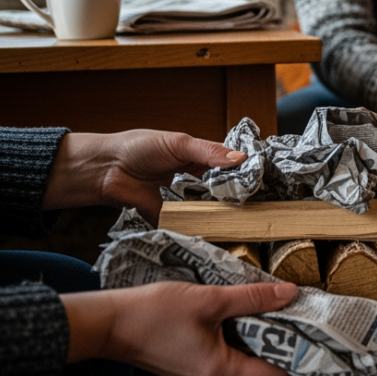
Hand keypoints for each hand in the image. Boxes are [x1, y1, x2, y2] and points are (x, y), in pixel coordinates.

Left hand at [43, 130, 246, 221]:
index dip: (249, 175)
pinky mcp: (173, 219)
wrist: (105, 170)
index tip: (270, 183)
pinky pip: (192, 225)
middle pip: (226, 193)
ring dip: (224, 215)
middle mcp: (198, 183)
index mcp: (202, 161)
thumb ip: (209, 152)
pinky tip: (221, 232)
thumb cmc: (139, 148)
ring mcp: (186, 202)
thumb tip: (241, 159)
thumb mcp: (178, 144)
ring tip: (248, 222)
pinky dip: (203, 228)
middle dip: (241, 199)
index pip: (232, 169)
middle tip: (264, 207)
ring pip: (213, 211)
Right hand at [61, 281, 297, 375]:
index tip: (315, 337)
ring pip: (239, 357)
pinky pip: (221, 352)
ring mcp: (197, 374)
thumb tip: (288, 293)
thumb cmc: (151, 314)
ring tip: (268, 305)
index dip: (298, 357)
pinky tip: (236, 310)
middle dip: (277, 339)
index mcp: (220, 370)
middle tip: (295, 312)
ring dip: (254, 333)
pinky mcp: (187, 363)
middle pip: (258, 365)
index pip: (274, 375)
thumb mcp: (209, 300)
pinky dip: (233, 334)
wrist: (107, 323)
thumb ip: (252, 297)